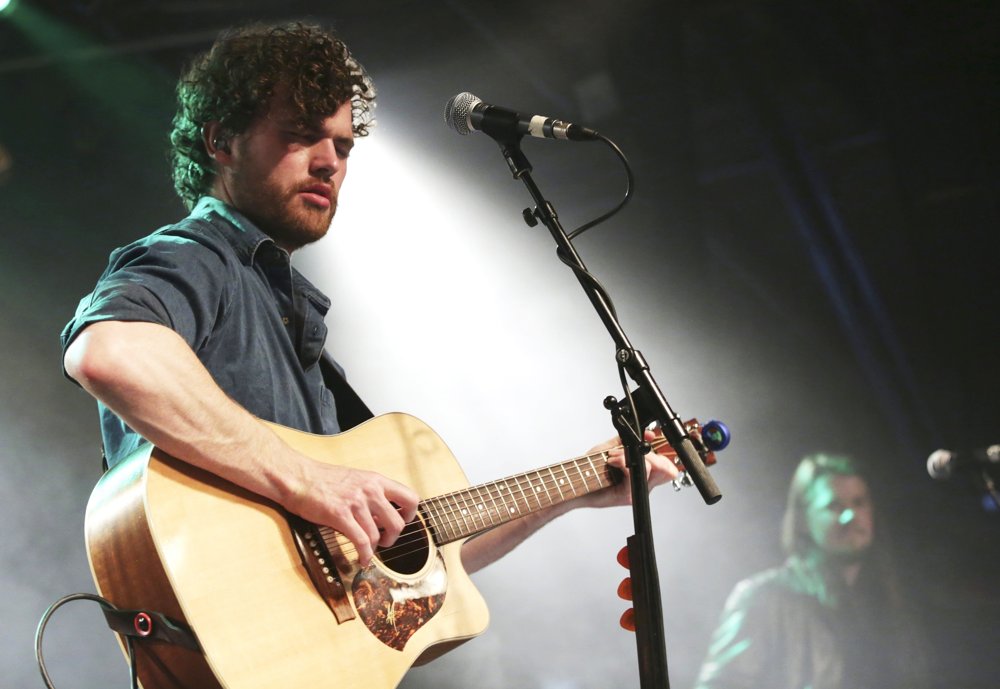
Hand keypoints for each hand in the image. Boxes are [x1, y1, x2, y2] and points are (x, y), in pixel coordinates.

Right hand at [283, 460, 419, 566]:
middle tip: (383, 541)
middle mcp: (370, 490)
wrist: (299, 477)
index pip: (411, 498)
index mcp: (376, 480)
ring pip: (378, 536)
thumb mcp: (357, 479)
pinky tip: (362, 559)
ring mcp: (356, 503)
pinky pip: (361, 542)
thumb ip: (373, 495)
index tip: (401, 522)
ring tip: (367, 550)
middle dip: (392, 538)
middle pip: (398, 523)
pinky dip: (364, 555)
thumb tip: (384, 519)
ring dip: (374, 548)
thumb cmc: (324, 480)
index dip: (410, 515)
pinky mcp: (340, 515)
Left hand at [579, 428, 680, 508]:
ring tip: (613, 457)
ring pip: (651, 468)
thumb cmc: (587, 470)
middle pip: (665, 469)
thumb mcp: (610, 448)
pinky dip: (623, 462)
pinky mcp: (626, 495)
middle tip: (627, 452)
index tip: (648, 445)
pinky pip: (634, 474)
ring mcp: (635, 492)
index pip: (667, 468)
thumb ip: (628, 440)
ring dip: (630, 455)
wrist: (572, 484)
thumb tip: (648, 433)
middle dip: (649, 454)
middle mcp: (640, 485)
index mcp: (640, 475)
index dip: (662, 454)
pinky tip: (611, 461)